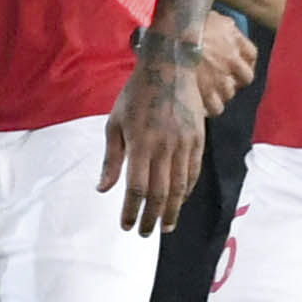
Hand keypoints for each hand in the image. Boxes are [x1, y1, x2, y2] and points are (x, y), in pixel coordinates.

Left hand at [103, 54, 206, 233]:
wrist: (169, 68)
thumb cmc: (135, 95)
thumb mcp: (115, 123)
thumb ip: (111, 158)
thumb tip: (103, 189)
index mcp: (140, 143)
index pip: (136, 187)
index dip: (131, 210)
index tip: (126, 225)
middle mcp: (164, 146)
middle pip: (159, 193)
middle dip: (152, 217)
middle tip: (145, 233)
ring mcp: (184, 143)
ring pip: (179, 187)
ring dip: (172, 211)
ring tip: (165, 226)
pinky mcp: (198, 140)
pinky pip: (193, 172)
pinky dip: (186, 191)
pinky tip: (179, 202)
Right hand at [189, 10, 254, 119]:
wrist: (170, 40)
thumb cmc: (186, 23)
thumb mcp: (209, 16)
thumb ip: (221, 24)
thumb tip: (225, 26)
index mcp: (233, 40)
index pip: (251, 54)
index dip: (246, 61)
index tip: (239, 64)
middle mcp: (232, 60)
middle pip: (246, 77)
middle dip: (237, 80)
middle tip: (226, 80)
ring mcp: (221, 78)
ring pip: (230, 94)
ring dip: (222, 93)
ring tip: (209, 92)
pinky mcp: (208, 93)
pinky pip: (216, 108)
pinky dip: (210, 108)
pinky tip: (202, 104)